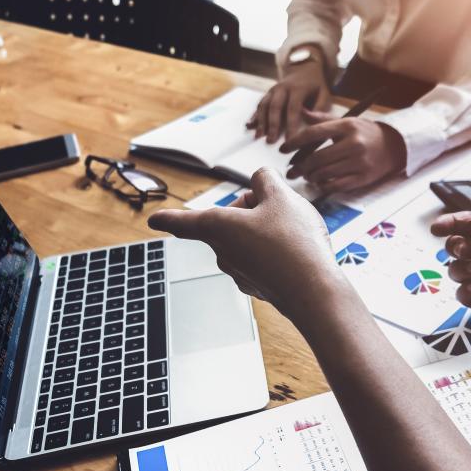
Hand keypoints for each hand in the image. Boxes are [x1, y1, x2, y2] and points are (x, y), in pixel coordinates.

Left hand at [148, 169, 341, 320]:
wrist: (315, 290)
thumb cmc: (293, 242)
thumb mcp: (281, 196)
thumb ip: (266, 180)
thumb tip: (260, 180)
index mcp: (218, 227)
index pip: (185, 222)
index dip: (169, 218)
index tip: (154, 220)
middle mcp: (223, 252)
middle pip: (228, 222)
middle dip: (251, 209)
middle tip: (278, 207)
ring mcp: (240, 273)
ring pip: (247, 240)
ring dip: (265, 230)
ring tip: (294, 231)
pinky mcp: (259, 286)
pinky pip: (262, 260)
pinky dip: (276, 252)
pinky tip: (298, 251)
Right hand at [248, 57, 331, 142]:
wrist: (305, 69)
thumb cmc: (316, 86)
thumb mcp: (324, 93)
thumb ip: (319, 107)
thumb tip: (310, 120)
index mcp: (298, 88)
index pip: (293, 109)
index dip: (290, 125)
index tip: (289, 140)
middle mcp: (283, 88)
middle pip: (275, 107)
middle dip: (272, 125)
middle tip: (270, 141)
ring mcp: (273, 90)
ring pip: (264, 105)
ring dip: (260, 121)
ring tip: (258, 136)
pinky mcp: (268, 93)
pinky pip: (260, 104)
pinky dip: (254, 115)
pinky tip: (249, 126)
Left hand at [280, 112, 406, 192]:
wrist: (394, 146)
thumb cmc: (365, 133)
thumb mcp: (346, 121)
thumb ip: (323, 119)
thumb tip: (301, 111)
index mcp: (346, 126)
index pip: (313, 134)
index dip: (294, 142)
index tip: (283, 150)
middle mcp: (353, 143)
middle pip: (316, 158)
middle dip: (301, 166)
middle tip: (293, 170)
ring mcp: (359, 162)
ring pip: (324, 173)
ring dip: (311, 176)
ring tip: (307, 175)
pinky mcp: (363, 177)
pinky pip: (336, 185)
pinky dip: (324, 186)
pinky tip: (321, 183)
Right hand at [430, 206, 470, 335]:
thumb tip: (470, 218)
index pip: (467, 226)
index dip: (450, 224)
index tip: (438, 227)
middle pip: (457, 248)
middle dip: (455, 246)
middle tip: (468, 250)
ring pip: (456, 270)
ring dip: (461, 268)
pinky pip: (463, 294)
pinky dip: (465, 290)